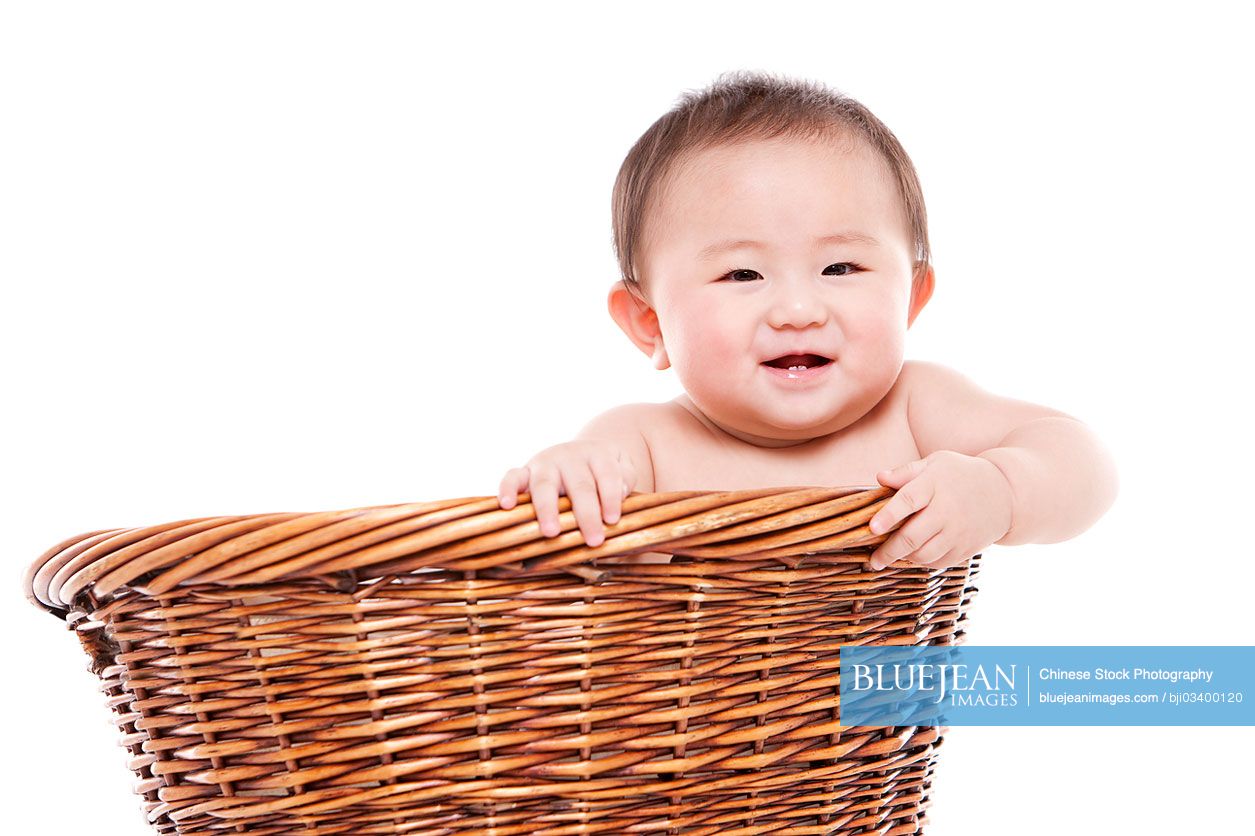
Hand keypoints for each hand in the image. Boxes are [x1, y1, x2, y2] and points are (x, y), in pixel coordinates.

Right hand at [498, 440, 636, 546]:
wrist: (581, 452)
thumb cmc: (604, 470)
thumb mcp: (623, 467)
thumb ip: (625, 478)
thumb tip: (621, 493)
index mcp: (597, 454)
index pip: (607, 475)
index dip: (611, 497)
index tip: (613, 520)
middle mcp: (570, 456)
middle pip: (579, 485)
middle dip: (586, 514)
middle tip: (594, 540)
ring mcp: (545, 462)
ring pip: (544, 484)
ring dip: (547, 508)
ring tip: (552, 532)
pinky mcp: (525, 470)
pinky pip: (512, 477)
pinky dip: (507, 488)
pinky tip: (507, 505)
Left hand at [867, 451, 1013, 570]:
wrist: (1005, 493)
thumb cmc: (961, 475)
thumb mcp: (937, 463)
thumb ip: (906, 472)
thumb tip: (880, 477)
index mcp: (935, 484)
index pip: (908, 500)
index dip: (889, 515)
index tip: (872, 528)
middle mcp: (947, 510)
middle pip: (912, 536)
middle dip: (888, 551)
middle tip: (874, 560)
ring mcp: (958, 532)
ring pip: (924, 554)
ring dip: (904, 558)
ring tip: (890, 556)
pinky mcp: (966, 548)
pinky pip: (938, 562)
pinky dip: (922, 562)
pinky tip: (913, 555)